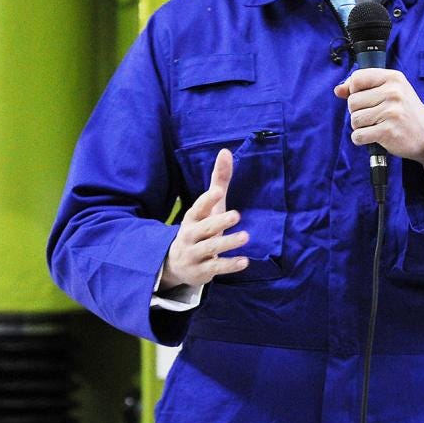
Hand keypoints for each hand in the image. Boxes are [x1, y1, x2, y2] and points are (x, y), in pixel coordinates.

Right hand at [160, 148, 249, 288]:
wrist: (178, 264)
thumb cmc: (200, 229)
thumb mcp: (208, 208)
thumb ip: (218, 182)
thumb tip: (226, 151)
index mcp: (192, 218)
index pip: (198, 208)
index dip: (207, 200)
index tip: (219, 192)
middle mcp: (190, 235)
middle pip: (204, 228)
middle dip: (219, 221)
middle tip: (236, 214)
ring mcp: (195, 254)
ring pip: (211, 248)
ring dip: (228, 242)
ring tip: (246, 236)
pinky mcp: (202, 271)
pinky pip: (216, 268)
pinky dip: (230, 265)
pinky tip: (245, 261)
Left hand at [334, 68, 423, 168]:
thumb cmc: (406, 112)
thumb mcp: (390, 92)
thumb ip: (363, 87)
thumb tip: (338, 90)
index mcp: (393, 78)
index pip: (357, 78)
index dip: (353, 90)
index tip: (364, 98)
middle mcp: (393, 92)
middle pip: (352, 101)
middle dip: (358, 111)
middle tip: (374, 116)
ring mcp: (391, 112)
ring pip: (354, 119)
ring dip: (360, 127)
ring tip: (376, 126)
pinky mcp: (388, 131)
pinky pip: (358, 135)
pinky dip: (361, 139)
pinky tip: (373, 136)